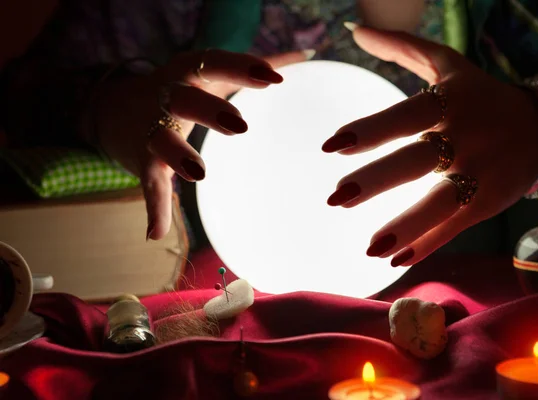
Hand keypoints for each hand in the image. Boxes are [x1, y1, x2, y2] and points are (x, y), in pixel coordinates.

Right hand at [93, 49, 307, 240]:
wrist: (115, 107)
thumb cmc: (180, 88)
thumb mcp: (212, 73)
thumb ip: (255, 66)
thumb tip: (307, 53)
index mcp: (189, 72)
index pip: (214, 62)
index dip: (242, 68)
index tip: (274, 78)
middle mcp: (167, 96)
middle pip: (184, 99)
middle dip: (209, 109)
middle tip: (239, 124)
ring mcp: (152, 129)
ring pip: (161, 140)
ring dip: (178, 155)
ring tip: (199, 173)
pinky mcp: (141, 160)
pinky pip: (148, 184)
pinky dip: (153, 208)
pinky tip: (155, 233)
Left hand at [322, 25, 537, 266]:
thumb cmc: (481, 96)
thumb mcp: (449, 65)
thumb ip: (403, 47)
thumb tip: (355, 29)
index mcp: (450, 103)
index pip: (406, 116)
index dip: (372, 130)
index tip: (332, 146)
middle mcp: (465, 138)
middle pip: (418, 161)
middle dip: (378, 180)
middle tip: (336, 196)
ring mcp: (479, 174)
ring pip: (440, 202)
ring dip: (406, 226)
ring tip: (369, 247)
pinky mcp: (489, 202)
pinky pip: (455, 225)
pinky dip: (428, 243)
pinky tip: (395, 260)